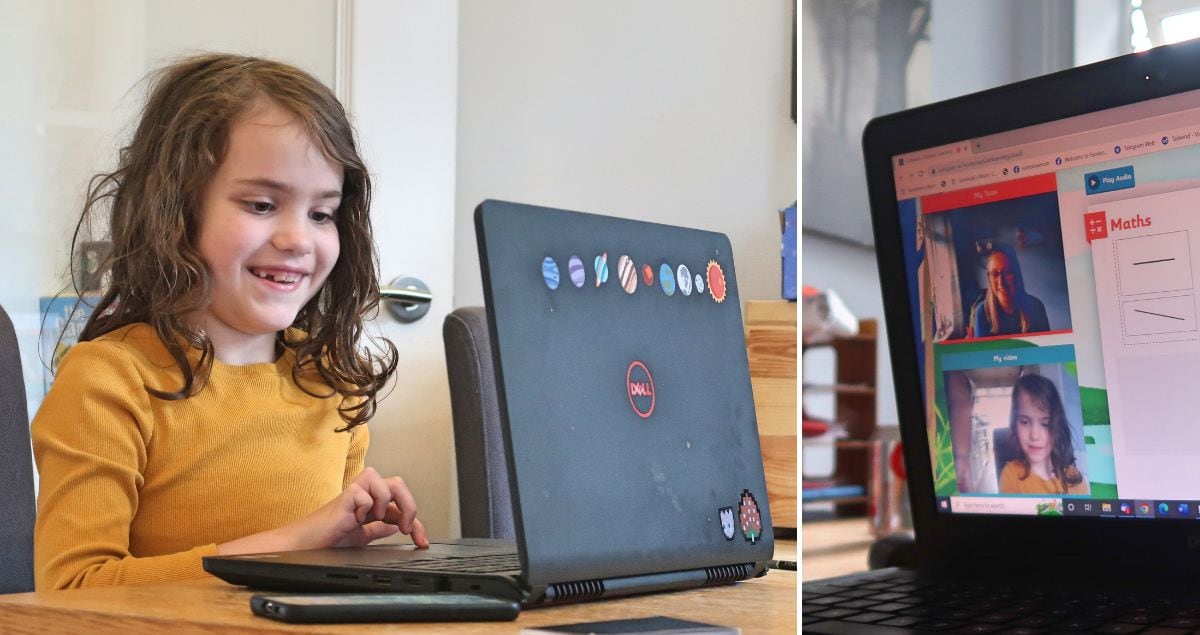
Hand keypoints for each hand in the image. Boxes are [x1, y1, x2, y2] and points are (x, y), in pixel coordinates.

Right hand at [217, 467, 428, 555]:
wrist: (306, 545)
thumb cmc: (328, 539)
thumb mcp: (361, 537)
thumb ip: (378, 529)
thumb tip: (396, 525)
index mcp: (371, 503)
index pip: (401, 505)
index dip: (416, 523)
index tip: (421, 541)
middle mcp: (366, 494)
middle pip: (399, 484)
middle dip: (409, 506)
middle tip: (405, 527)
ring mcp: (356, 492)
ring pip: (387, 483)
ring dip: (387, 505)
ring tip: (372, 519)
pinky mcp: (345, 495)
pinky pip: (367, 494)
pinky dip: (366, 509)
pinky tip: (354, 519)